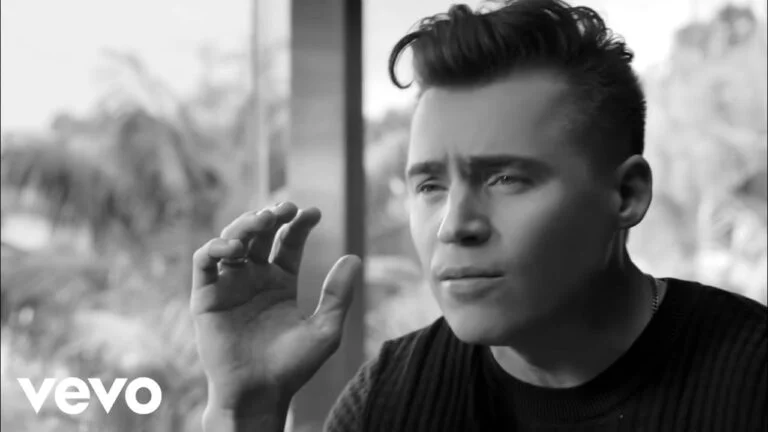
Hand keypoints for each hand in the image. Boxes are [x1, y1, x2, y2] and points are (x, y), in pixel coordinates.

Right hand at [190, 202, 360, 413]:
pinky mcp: (206, 297)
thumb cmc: (293, 367)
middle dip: (271, 215)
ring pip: (231, 240)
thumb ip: (338, 294)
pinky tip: (235, 247)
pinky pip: (204, 263)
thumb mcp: (325, 329)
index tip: (314, 212)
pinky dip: (215, 248)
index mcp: (280, 282)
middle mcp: (253, 279)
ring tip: (262, 220)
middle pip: (259, 234)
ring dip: (244, 224)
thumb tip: (354, 256)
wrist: (260, 394)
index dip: (299, 224)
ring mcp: (229, 286)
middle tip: (285, 207)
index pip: (288, 242)